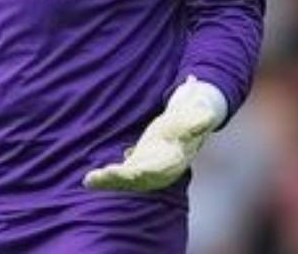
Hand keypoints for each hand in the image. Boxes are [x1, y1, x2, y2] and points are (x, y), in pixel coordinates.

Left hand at [83, 76, 224, 191]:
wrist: (190, 122)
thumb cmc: (191, 118)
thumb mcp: (197, 117)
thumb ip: (200, 119)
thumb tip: (209, 115)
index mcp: (173, 159)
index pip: (158, 169)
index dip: (144, 172)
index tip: (131, 171)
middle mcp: (160, 170)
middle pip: (138, 179)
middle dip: (121, 178)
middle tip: (104, 174)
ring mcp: (147, 170)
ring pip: (126, 180)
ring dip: (108, 182)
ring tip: (89, 180)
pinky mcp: (137, 166)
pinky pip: (120, 175)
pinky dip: (105, 179)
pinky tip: (89, 180)